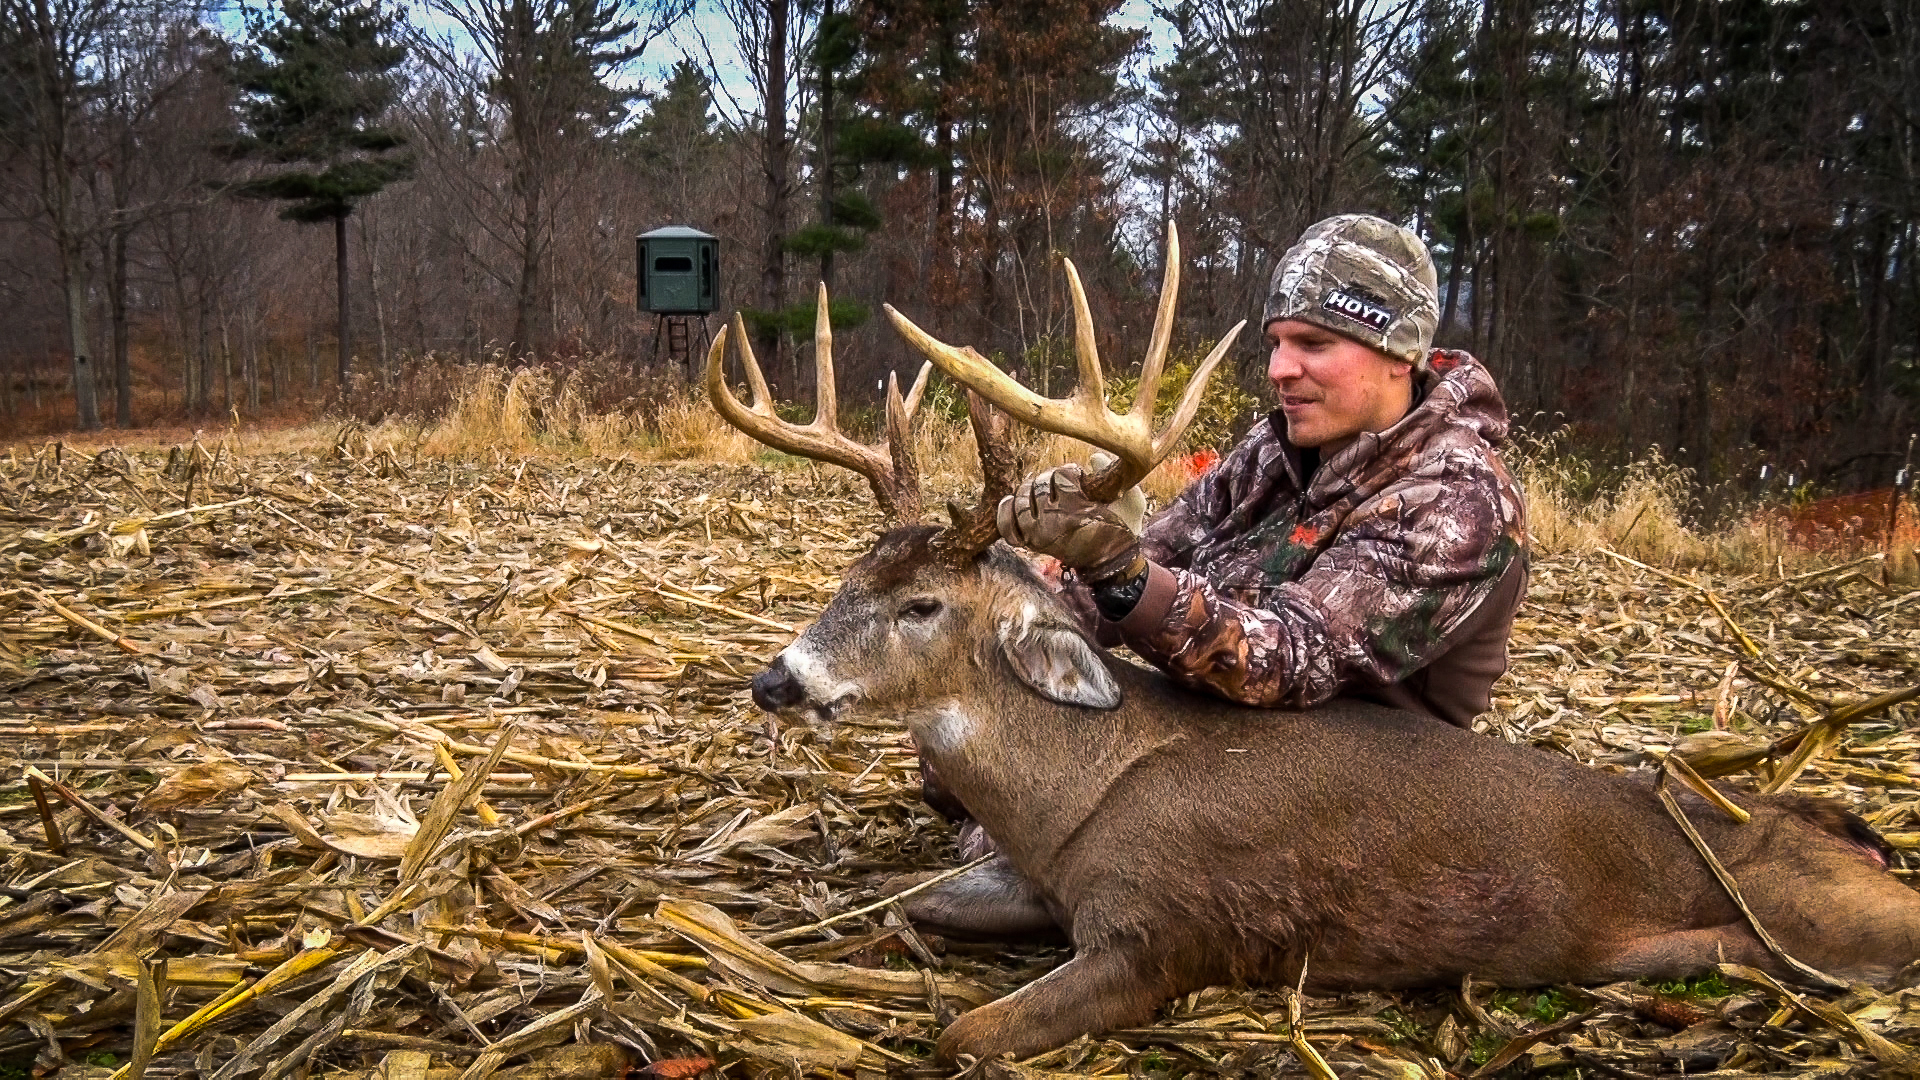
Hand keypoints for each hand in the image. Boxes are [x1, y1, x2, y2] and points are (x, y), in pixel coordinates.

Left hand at [995, 464, 1144, 582]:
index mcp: (1078, 509)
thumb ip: (1112, 473)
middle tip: (1059, 485)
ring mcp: (1038, 534)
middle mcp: (1054, 522)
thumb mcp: (1130, 498)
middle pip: (1038, 485)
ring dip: (1029, 490)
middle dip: (1049, 479)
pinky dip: (1006, 511)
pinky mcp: (1031, 544)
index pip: (1060, 476)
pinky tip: (1011, 501)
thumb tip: (1093, 456)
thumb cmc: (1122, 527)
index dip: (1069, 472)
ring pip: (1021, 499)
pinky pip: (1006, 525)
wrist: (1112, 562)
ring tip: (1041, 492)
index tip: (1078, 477)